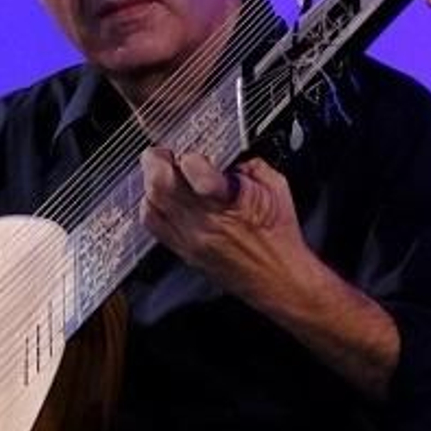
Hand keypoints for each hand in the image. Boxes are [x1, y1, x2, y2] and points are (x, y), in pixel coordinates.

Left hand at [139, 144, 309, 301]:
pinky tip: (163, 199)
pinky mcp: (184, 252)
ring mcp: (190, 239)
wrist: (278, 278)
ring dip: (152, 183)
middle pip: (160, 185)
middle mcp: (204, 222)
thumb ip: (249, 164)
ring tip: (162, 175)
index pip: (194, 170)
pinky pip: (152, 224)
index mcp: (230, 202)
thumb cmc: (280, 236)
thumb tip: (230, 153)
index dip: (189, 154)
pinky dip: (152, 205)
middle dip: (157, 161)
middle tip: (164, 154)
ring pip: (150, 204)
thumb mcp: (275, 187)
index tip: (195, 152)